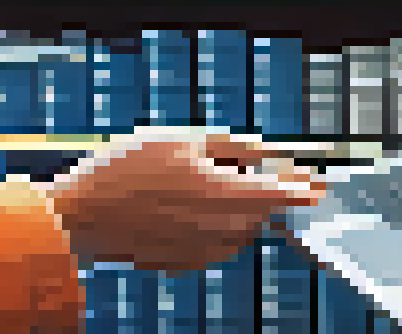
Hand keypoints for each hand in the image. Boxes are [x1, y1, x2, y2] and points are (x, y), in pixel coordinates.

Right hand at [43, 131, 326, 272]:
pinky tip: (172, 204)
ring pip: (236, 226)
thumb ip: (234, 145)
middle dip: (257, 188)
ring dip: (229, 206)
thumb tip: (268, 154)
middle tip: (233, 164)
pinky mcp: (185, 263)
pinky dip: (204, 223)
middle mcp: (224, 230)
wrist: (82, 213)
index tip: (319, 183)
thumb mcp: (183, 138)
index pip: (285, 195)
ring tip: (185, 180)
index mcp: (229, 195)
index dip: (305, 187)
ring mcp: (205, 251)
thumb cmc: (128, 168)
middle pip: (261, 210)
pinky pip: (210, 241)